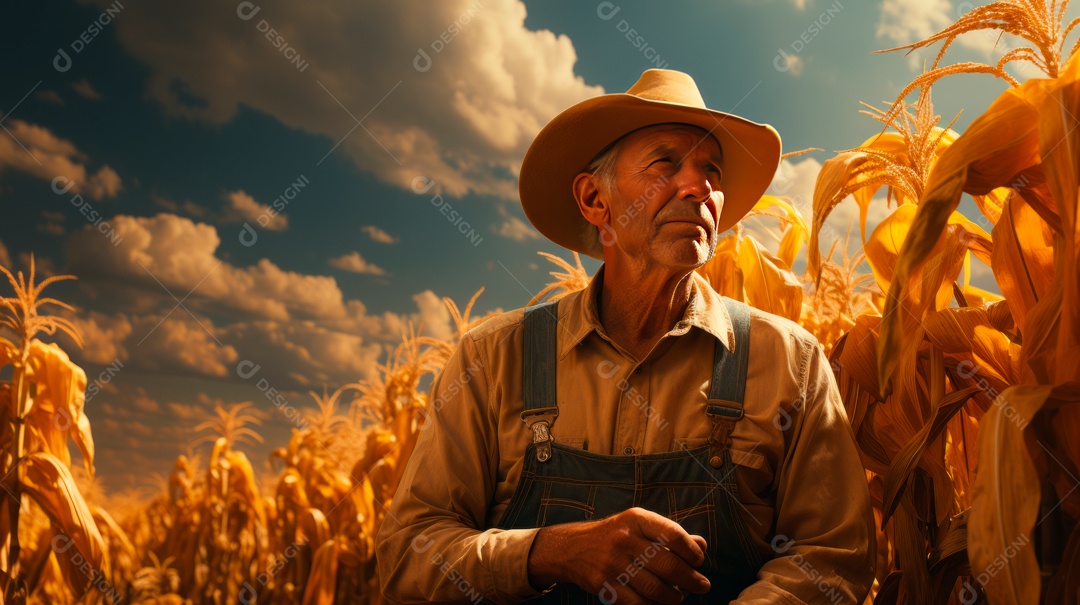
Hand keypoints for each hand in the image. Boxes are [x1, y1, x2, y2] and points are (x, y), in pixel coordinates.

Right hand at [527, 507, 709, 603]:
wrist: (571, 548)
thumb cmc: (614, 535)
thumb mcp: (638, 525)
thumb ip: (669, 534)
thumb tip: (701, 545)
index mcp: (636, 520)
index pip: (673, 534)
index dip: (692, 551)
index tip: (699, 561)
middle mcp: (624, 540)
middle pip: (668, 565)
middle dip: (691, 580)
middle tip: (702, 586)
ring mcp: (613, 564)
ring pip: (656, 589)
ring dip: (675, 597)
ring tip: (680, 597)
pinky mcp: (604, 586)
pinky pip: (638, 603)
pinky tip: (659, 604)